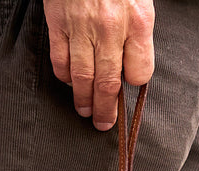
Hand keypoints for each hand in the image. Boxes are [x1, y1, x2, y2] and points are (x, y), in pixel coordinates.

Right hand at [43, 0, 154, 130]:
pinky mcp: (58, 22)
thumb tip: (130, 62)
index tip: (128, 86)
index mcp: (137, 21)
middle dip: (105, 109)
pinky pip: (60, 60)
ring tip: (86, 110)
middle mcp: (110, 27)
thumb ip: (136, 31)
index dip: (134, 83)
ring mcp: (82, 26)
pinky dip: (65, 77)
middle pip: (108, 83)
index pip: (140, 71)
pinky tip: (70, 81)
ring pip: (83, 77)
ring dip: (84, 100)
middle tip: (103, 122)